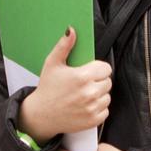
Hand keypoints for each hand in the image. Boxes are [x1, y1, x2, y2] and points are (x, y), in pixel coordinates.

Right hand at [18, 28, 111, 143]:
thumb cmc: (47, 87)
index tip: (89, 70)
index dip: (98, 68)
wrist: (42, 114)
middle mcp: (90, 93)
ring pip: (107, 96)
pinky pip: (105, 110)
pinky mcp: (94, 120)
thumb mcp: (52, 63)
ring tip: (83, 93)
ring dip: (99, 94)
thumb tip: (72, 30)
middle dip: (98, 80)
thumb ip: (64, 46)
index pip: (106, 68)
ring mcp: (92, 108)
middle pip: (108, 81)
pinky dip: (97, 107)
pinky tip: (85, 104)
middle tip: (84, 82)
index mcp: (82, 76)